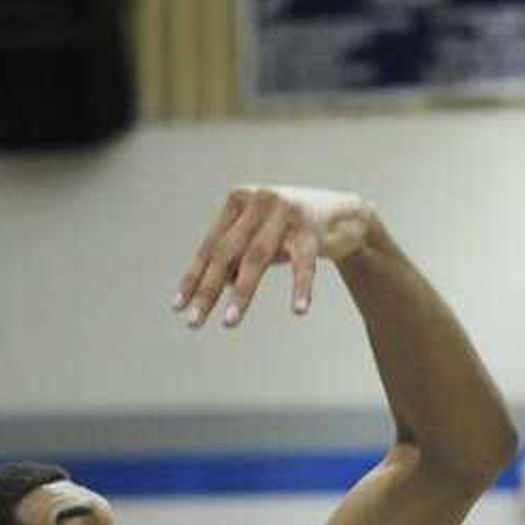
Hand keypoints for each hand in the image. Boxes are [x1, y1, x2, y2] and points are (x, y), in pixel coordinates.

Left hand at [174, 186, 378, 328]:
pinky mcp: (313, 229)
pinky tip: (299, 310)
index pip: (211, 246)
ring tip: (230, 323)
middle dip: (208, 290)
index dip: (194, 277)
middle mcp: (258, 201)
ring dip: (242, 294)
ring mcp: (286, 212)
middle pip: (227, 252)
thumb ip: (238, 256)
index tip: (179, 307)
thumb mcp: (261, 238)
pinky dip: (301, 288)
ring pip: (257, 258)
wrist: (344, 214)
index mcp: (238, 201)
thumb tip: (214, 286)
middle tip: (195, 322)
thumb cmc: (293, 230)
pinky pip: (304, 264)